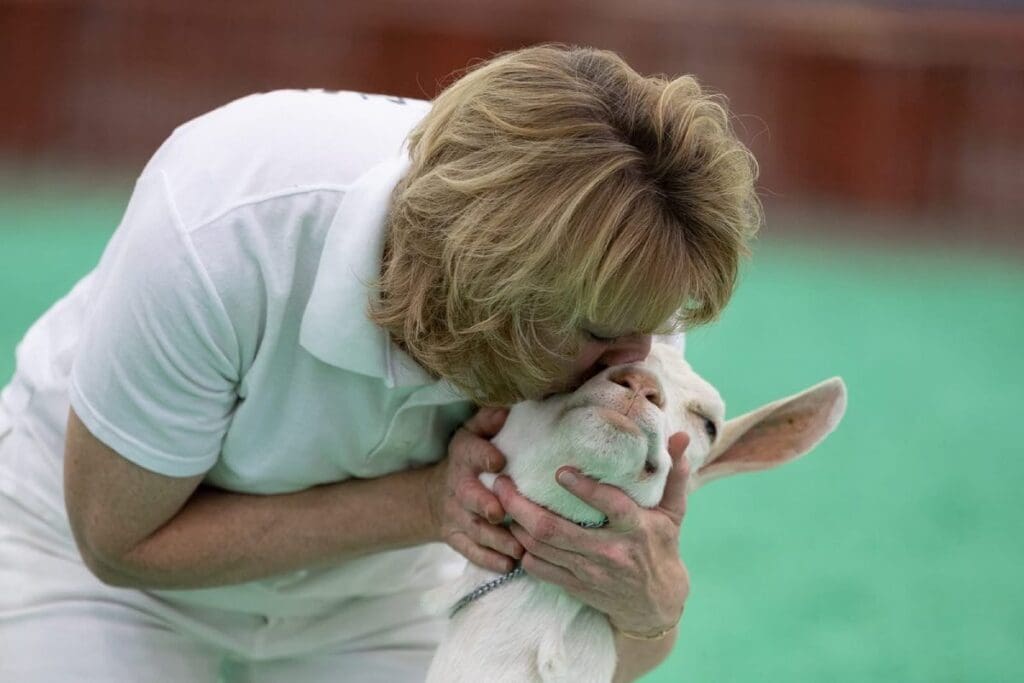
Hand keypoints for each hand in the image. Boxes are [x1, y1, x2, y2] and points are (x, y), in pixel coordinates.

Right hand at [425, 406, 525, 572]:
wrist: (435, 496)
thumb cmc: (468, 460)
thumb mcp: (472, 434)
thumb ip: (488, 420)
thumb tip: (508, 406)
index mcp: (464, 457)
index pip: (470, 452)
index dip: (483, 456)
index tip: (499, 460)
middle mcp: (458, 488)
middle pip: (469, 497)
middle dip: (483, 505)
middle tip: (499, 512)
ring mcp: (456, 517)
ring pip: (474, 530)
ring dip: (495, 539)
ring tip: (519, 547)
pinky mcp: (457, 539)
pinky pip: (471, 552)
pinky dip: (489, 560)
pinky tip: (509, 565)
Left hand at [493, 432, 691, 635]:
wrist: (656, 605)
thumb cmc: (662, 549)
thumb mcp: (673, 513)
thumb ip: (674, 475)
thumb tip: (679, 437)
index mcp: (637, 528)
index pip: (610, 506)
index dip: (584, 489)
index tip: (560, 471)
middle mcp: (611, 551)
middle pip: (556, 529)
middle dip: (522, 506)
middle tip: (502, 483)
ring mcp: (590, 572)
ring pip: (541, 548)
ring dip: (516, 524)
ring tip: (501, 500)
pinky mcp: (576, 586)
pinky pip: (540, 569)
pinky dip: (523, 550)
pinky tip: (515, 531)